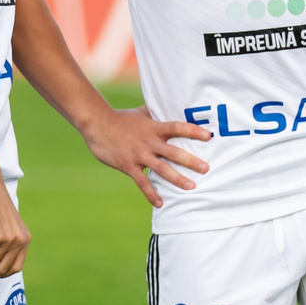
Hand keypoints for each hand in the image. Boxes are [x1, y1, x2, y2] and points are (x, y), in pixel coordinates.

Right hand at [89, 106, 209, 207]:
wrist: (97, 124)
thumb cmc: (121, 118)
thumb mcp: (141, 112)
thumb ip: (156, 111)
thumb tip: (171, 101)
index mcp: (154, 127)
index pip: (177, 127)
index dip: (192, 131)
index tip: (208, 136)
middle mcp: (149, 141)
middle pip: (174, 152)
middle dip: (191, 161)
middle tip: (206, 168)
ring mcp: (139, 154)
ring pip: (162, 169)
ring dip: (177, 179)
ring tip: (191, 187)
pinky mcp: (129, 166)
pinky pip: (142, 182)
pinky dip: (151, 193)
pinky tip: (160, 203)